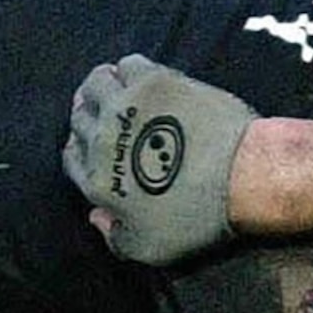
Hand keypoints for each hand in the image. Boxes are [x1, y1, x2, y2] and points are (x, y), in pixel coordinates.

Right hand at [65, 56, 254, 264]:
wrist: (240, 177)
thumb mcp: (151, 249)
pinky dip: (131, 70)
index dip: (81, 149)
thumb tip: (96, 217)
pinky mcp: (152, 81)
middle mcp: (101, 141)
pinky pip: (128, 64)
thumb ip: (115, 238)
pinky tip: (145, 79)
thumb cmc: (200, 217)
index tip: (94, 144)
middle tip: (109, 115)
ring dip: (104, 86)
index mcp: (97, 183)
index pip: (72, 159)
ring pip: (95, 84)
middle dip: (90, 116)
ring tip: (121, 91)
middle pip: (80, 118)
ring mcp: (125, 107)